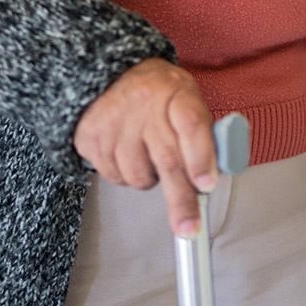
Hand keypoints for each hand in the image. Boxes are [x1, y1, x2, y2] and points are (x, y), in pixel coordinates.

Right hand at [72, 58, 217, 235]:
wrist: (108, 76)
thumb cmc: (159, 94)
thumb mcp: (188, 99)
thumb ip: (204, 135)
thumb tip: (215, 176)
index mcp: (175, 92)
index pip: (191, 125)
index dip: (200, 157)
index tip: (207, 185)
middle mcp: (144, 105)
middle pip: (167, 160)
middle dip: (181, 201)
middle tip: (189, 229)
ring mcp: (115, 122)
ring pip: (140, 176)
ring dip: (151, 179)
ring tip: (150, 155)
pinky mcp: (90, 138)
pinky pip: (115, 177)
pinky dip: (126, 175)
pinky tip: (128, 153)